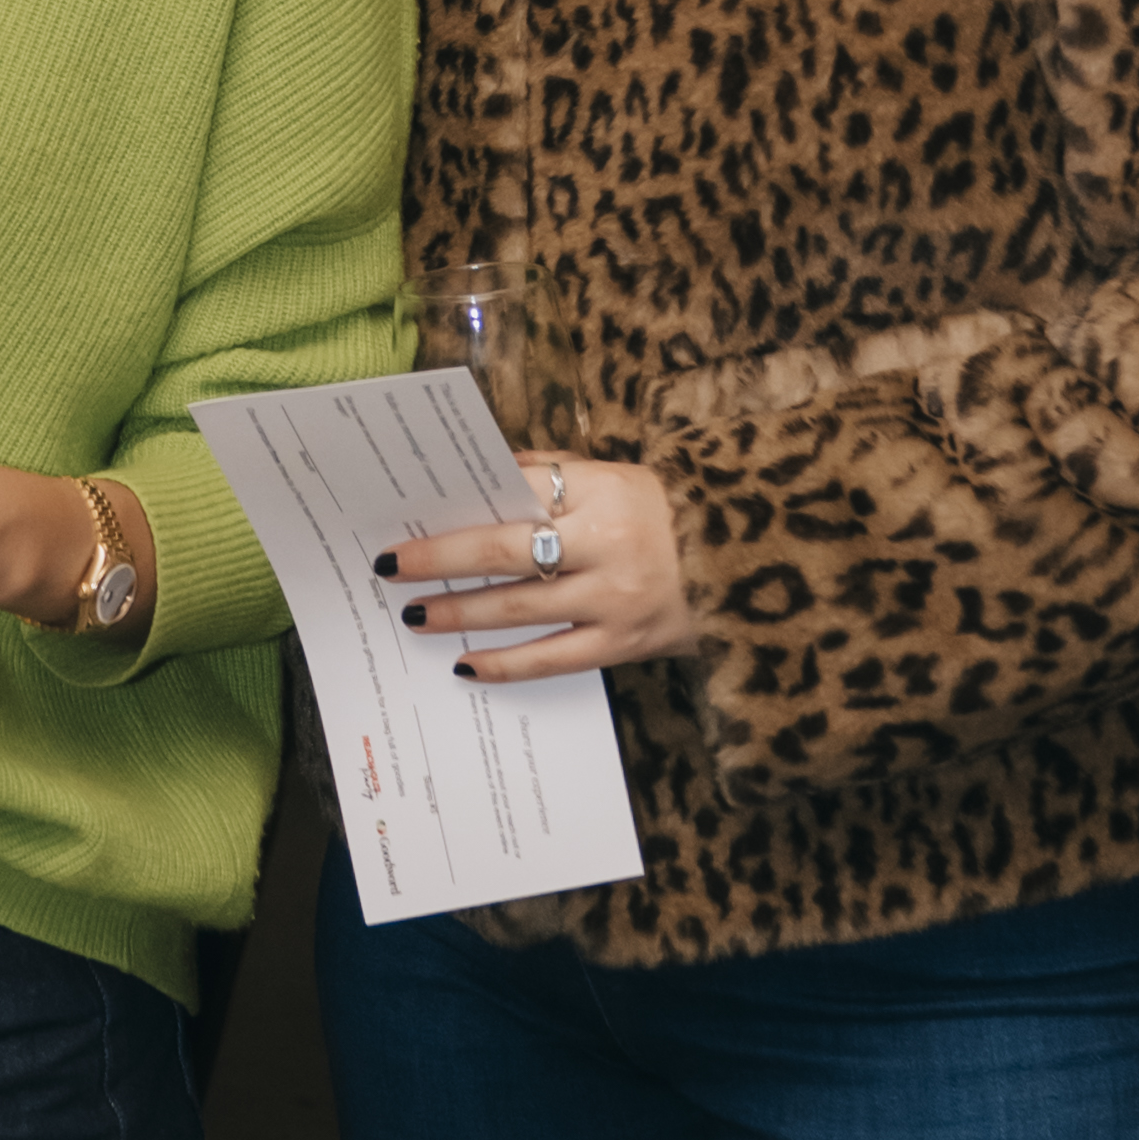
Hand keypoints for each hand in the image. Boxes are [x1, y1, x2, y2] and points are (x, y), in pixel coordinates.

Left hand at [388, 455, 697, 681]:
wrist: (747, 562)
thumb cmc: (665, 511)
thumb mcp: (614, 475)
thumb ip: (547, 474)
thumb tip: (478, 475)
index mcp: (600, 491)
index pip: (513, 496)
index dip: (457, 512)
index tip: (411, 521)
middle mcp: (603, 545)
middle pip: (504, 553)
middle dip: (441, 561)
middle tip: (391, 568)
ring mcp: (613, 600)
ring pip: (520, 609)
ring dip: (461, 612)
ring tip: (417, 615)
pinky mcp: (623, 644)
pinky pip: (553, 660)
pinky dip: (506, 665)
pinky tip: (466, 665)